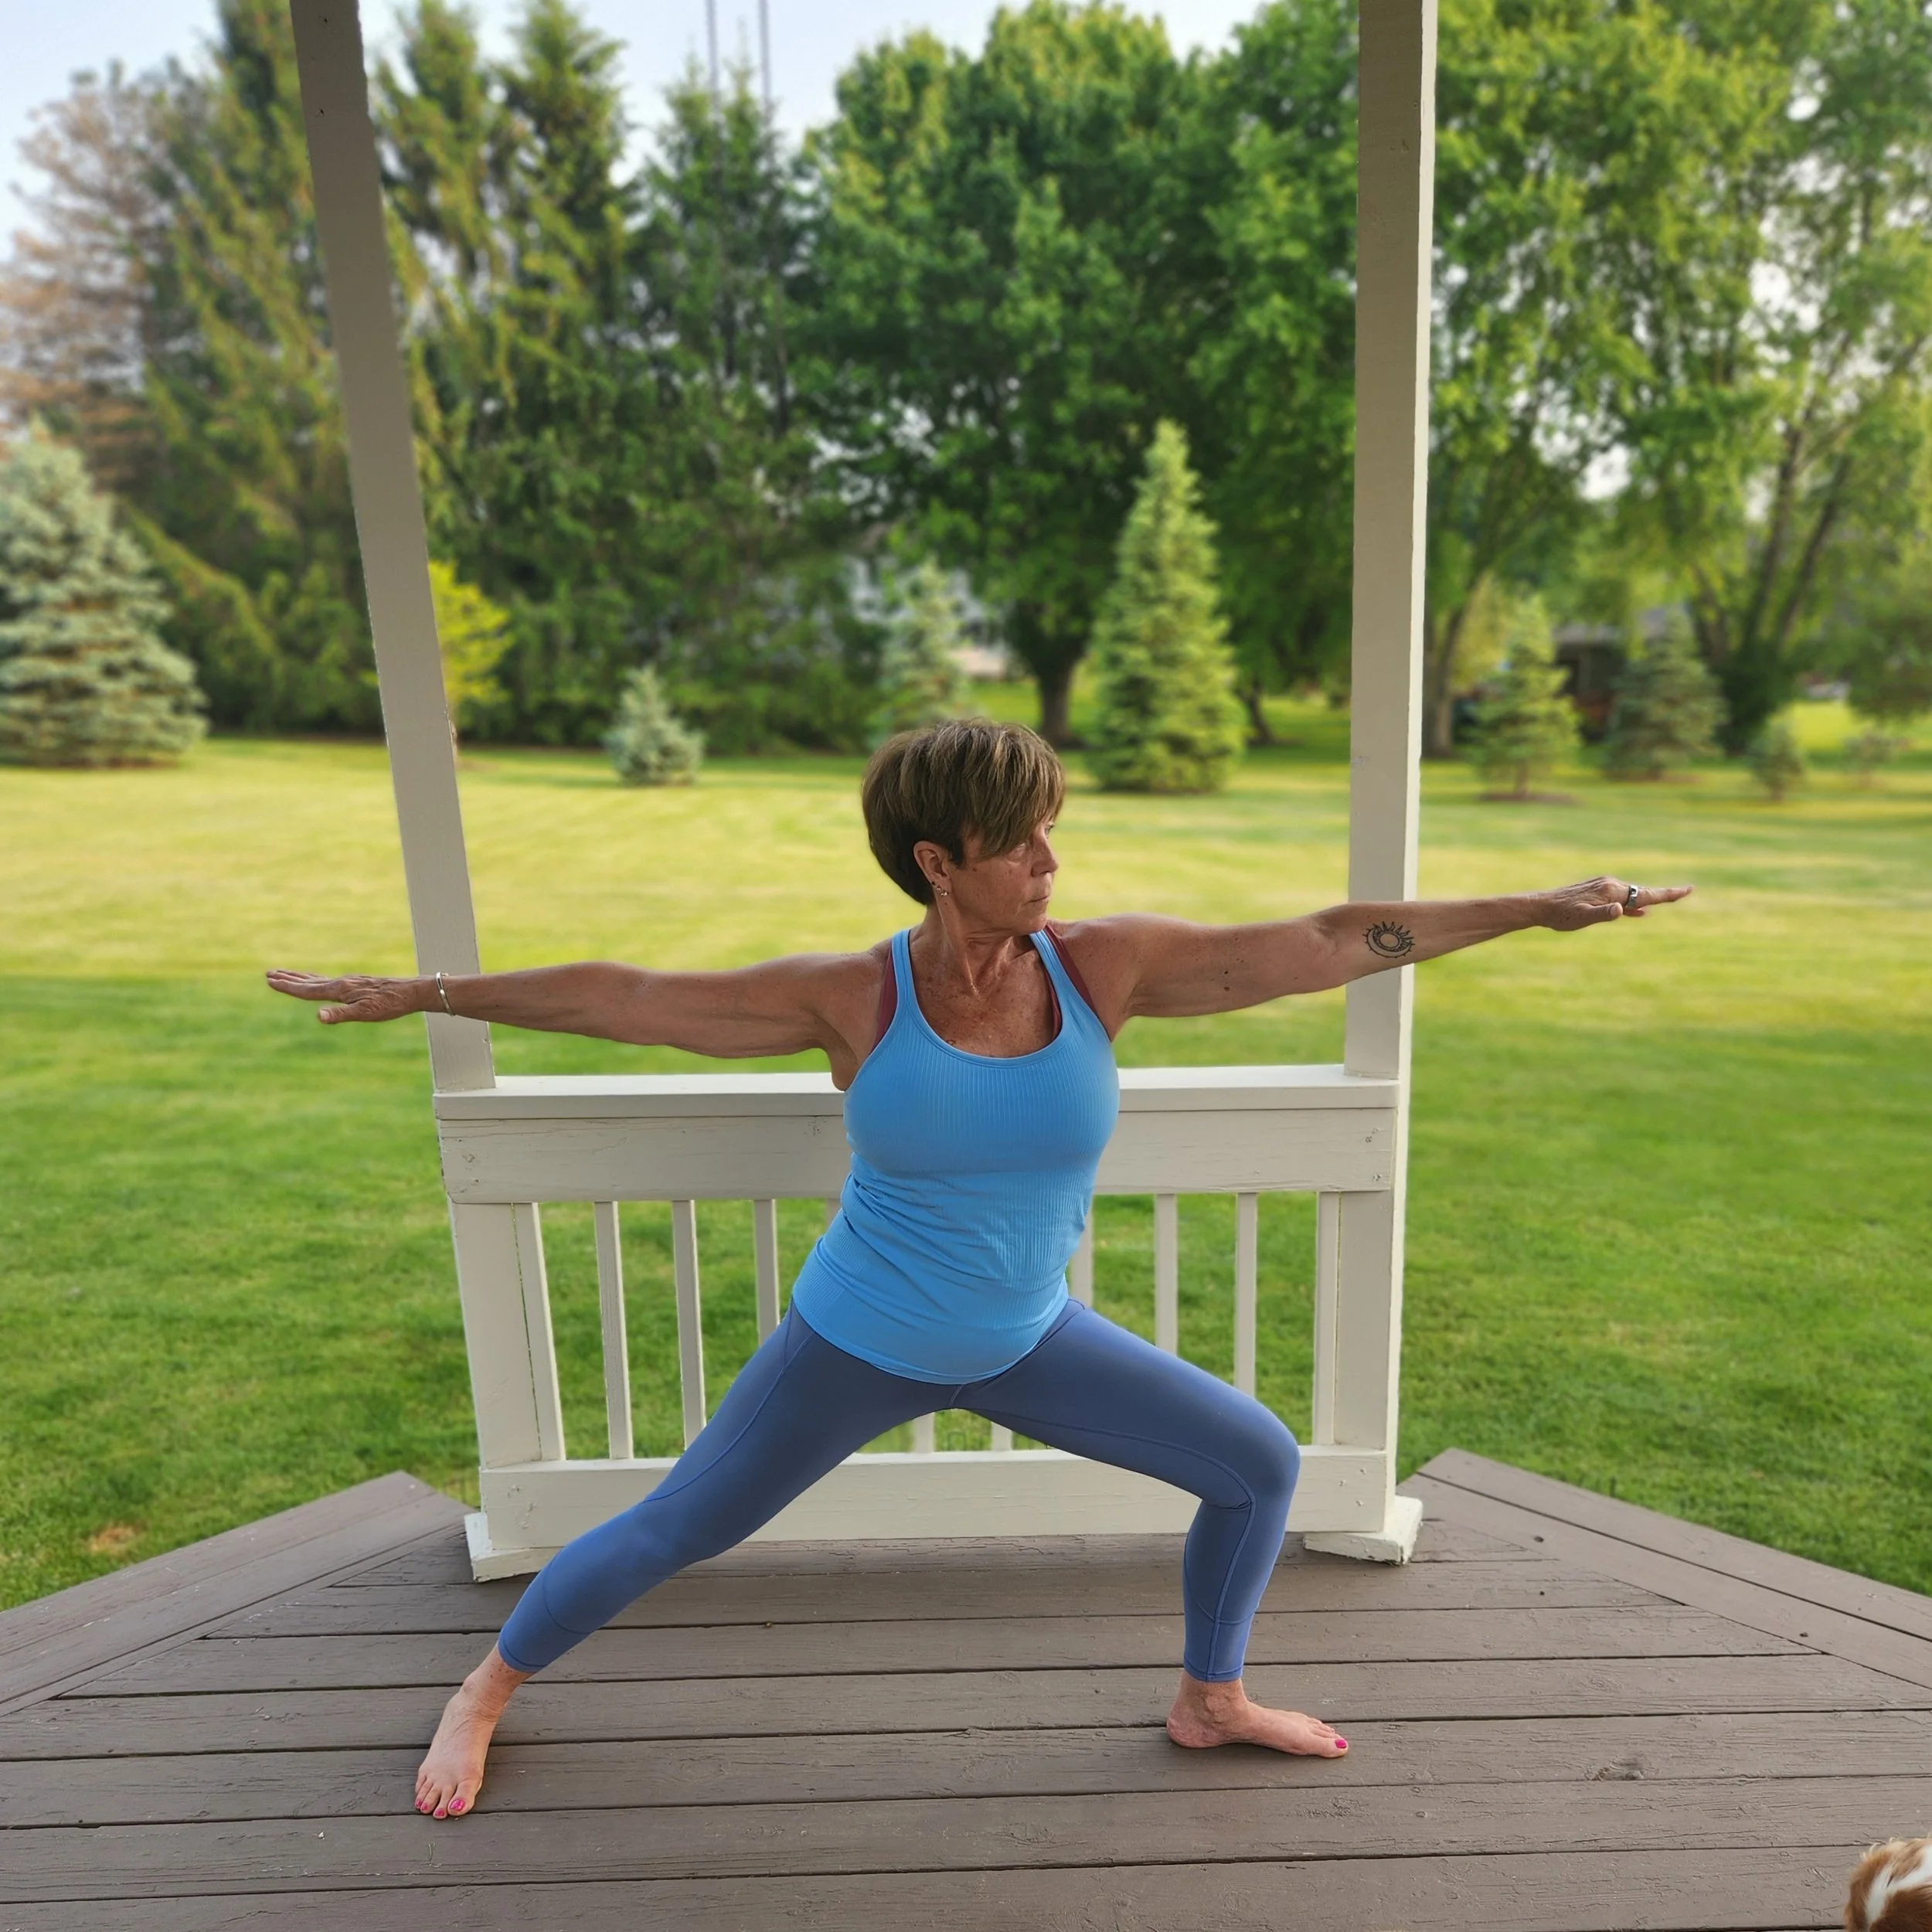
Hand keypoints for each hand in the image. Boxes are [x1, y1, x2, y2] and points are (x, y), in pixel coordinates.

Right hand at [266, 969, 427, 1023]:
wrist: (411, 992)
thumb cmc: (390, 1005)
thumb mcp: (365, 1014)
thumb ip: (340, 1015)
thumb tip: (317, 1015)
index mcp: (340, 990)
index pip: (307, 989)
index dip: (287, 986)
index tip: (270, 980)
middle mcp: (341, 983)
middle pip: (309, 981)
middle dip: (289, 978)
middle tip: (269, 973)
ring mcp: (349, 982)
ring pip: (318, 979)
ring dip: (300, 977)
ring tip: (286, 974)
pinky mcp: (357, 984)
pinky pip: (329, 981)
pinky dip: (316, 980)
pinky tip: (320, 982)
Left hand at [1536, 877, 1693, 930]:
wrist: (1541, 907)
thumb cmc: (1560, 916)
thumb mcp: (1582, 919)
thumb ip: (1603, 914)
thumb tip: (1622, 909)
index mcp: (1611, 891)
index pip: (1646, 893)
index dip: (1668, 894)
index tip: (1688, 889)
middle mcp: (1610, 884)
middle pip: (1643, 891)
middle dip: (1664, 893)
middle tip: (1687, 890)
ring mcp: (1603, 887)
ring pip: (1632, 894)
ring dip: (1649, 898)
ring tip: (1668, 899)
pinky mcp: (1596, 891)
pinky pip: (1621, 897)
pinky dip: (1633, 903)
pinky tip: (1640, 912)